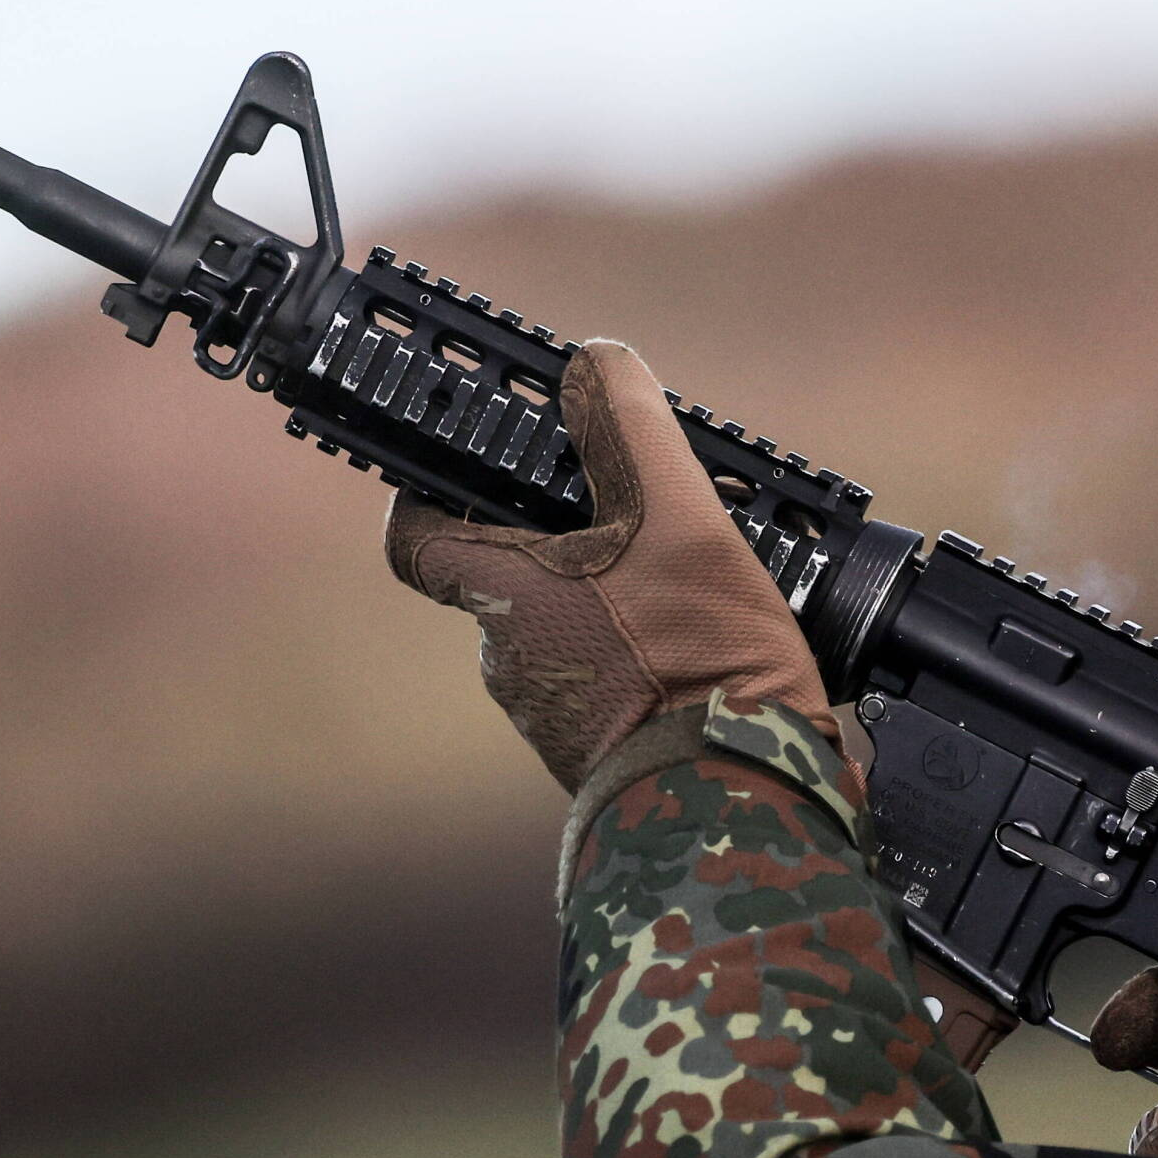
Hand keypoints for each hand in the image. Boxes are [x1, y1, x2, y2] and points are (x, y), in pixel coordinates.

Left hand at [384, 340, 830, 792]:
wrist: (740, 797)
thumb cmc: (698, 661)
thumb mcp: (679, 517)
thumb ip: (628, 427)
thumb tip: (596, 361)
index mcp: (504, 598)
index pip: (416, 537)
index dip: (430, 495)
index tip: (469, 468)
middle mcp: (510, 661)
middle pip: (509, 577)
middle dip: (565, 543)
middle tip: (634, 519)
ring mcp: (551, 716)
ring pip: (562, 631)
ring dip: (610, 602)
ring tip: (687, 588)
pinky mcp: (599, 755)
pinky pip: (601, 683)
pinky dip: (637, 656)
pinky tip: (698, 644)